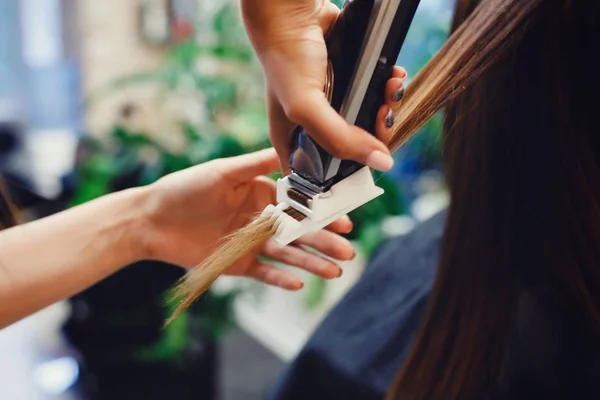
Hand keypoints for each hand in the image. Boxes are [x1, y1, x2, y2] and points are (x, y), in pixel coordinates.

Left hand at [139, 148, 354, 289]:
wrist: (151, 220)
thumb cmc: (185, 188)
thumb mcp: (224, 171)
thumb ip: (257, 164)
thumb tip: (291, 148)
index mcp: (261, 194)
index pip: (300, 205)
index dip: (322, 214)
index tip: (345, 221)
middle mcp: (261, 219)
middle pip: (299, 233)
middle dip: (324, 242)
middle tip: (348, 253)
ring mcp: (251, 243)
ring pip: (287, 255)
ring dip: (311, 263)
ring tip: (334, 272)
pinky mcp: (238, 264)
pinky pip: (265, 273)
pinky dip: (281, 279)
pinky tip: (299, 284)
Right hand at [241, 0, 404, 172]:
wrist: (294, 12)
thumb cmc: (287, 58)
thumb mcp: (307, 107)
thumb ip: (340, 139)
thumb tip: (381, 161)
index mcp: (294, 142)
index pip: (323, 175)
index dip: (347, 176)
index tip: (369, 166)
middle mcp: (314, 127)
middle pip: (354, 149)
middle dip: (376, 135)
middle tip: (384, 117)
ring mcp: (334, 105)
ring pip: (370, 122)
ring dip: (388, 108)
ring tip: (391, 90)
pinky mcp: (350, 84)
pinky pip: (377, 95)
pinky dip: (390, 88)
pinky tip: (392, 77)